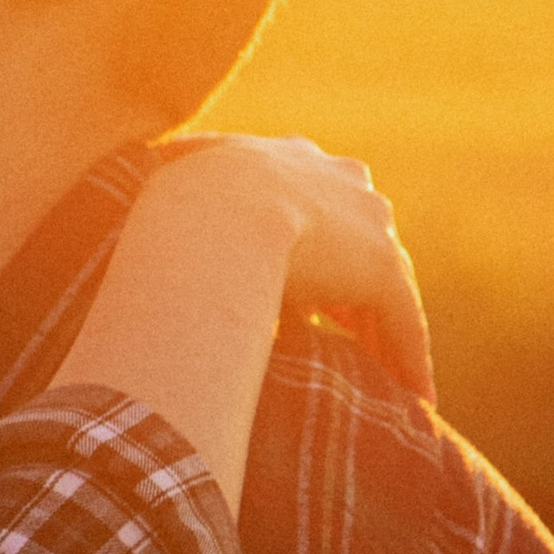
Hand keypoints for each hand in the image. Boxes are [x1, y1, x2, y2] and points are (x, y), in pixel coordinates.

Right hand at [150, 135, 432, 403]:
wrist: (213, 208)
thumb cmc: (173, 202)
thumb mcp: (170, 191)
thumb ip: (169, 206)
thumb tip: (136, 231)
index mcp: (287, 158)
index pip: (313, 199)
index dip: (307, 238)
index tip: (299, 277)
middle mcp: (338, 181)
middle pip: (359, 238)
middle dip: (352, 282)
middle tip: (343, 329)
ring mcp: (365, 225)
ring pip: (385, 284)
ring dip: (381, 328)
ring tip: (386, 373)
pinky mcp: (380, 268)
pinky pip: (403, 320)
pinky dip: (409, 357)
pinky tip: (417, 394)